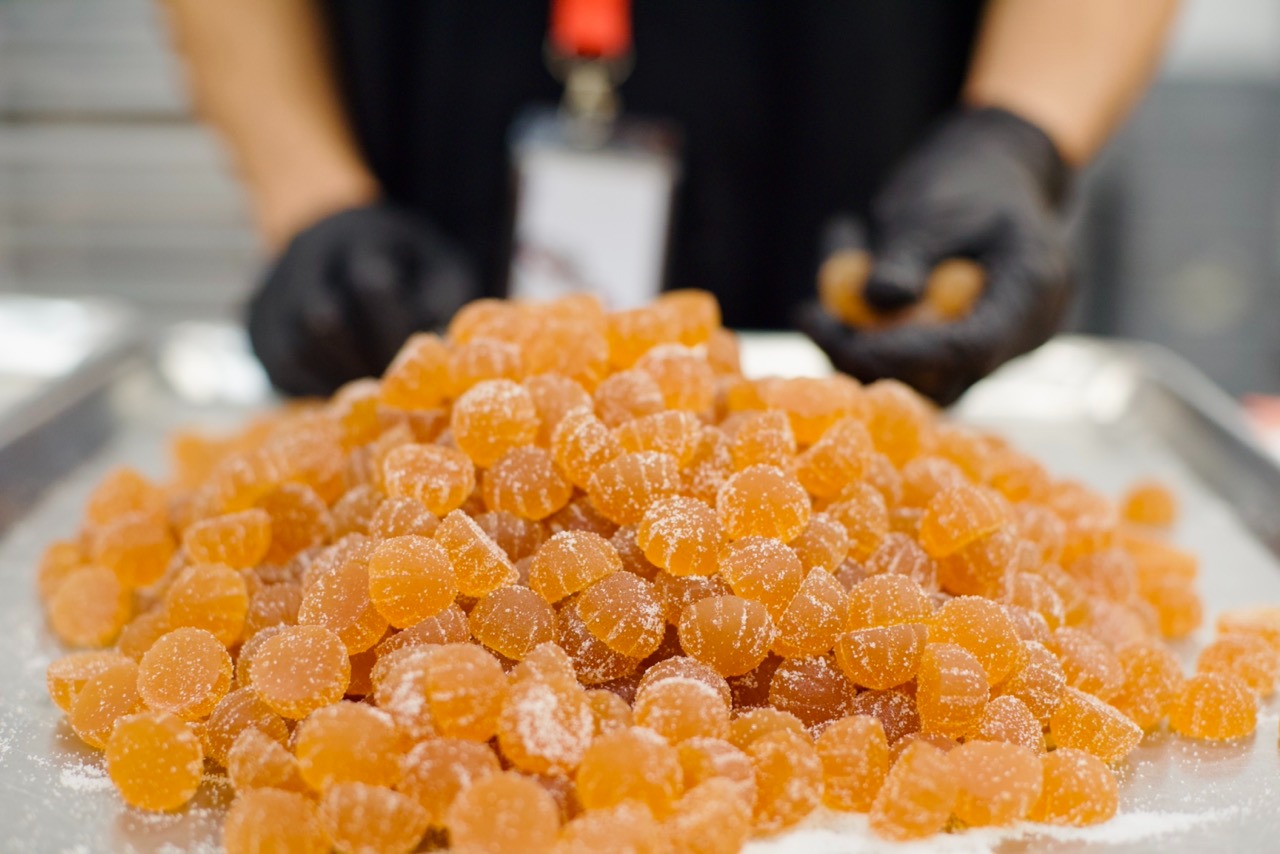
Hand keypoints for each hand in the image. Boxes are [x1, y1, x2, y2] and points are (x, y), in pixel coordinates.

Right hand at [247, 203, 477, 396]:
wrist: (341, 238)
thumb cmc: (408, 262)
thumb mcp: (439, 263)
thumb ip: (446, 303)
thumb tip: (446, 354)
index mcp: (356, 234)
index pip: (372, 286)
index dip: (398, 330)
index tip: (423, 358)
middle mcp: (303, 255)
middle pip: (324, 321)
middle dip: (366, 361)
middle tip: (395, 388)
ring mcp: (272, 289)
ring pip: (294, 350)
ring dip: (337, 381)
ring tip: (373, 393)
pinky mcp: (256, 323)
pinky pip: (277, 368)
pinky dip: (312, 390)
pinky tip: (345, 394)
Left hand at [797, 107, 1073, 405]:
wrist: (992, 170)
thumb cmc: (967, 178)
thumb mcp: (935, 205)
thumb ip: (908, 254)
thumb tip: (876, 300)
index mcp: (1032, 289)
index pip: (973, 347)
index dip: (908, 353)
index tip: (850, 341)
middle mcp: (1018, 331)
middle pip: (941, 376)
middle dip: (868, 356)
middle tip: (811, 318)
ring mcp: (989, 348)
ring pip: (913, 375)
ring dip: (854, 343)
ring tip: (815, 298)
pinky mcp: (954, 352)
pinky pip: (903, 361)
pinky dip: (861, 335)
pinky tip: (833, 288)